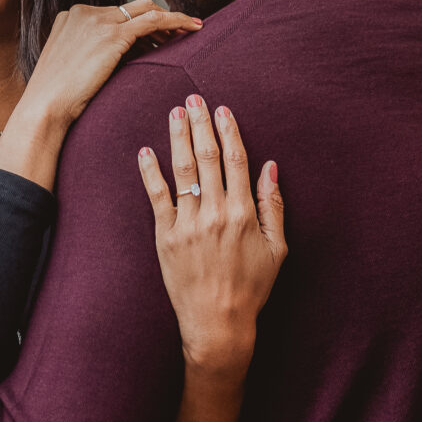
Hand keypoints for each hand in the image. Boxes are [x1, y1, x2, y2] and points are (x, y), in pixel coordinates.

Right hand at [19, 0, 200, 128]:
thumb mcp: (71, 67)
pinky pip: (154, 20)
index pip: (115, 13)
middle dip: (157, 19)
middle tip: (177, 35)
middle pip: (132, 6)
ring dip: (169, 21)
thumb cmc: (55, 99)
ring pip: (146, 9)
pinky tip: (191, 28)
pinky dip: (176, 21)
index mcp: (72, 16)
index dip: (139, 25)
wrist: (44, 107)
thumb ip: (91, 55)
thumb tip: (120, 60)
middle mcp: (85, 12)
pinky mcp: (112, 34)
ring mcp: (98, 20)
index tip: (155, 39)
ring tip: (188, 32)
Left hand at [137, 96, 285, 374]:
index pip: (236, 161)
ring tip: (174, 113)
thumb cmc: (252, 287)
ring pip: (181, 170)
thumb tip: (271, 167)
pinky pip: (157, 197)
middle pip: (207, 158)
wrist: (218, 322)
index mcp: (244, 213)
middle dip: (201, 125)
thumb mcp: (276, 248)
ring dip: (177, 138)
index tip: (223, 110)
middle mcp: (216, 213)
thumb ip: (273, 205)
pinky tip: (145, 151)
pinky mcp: (166, 236)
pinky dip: (150, 172)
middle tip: (194, 99)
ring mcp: (188, 223)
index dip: (229, 132)